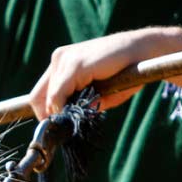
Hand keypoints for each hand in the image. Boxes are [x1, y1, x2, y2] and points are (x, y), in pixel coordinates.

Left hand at [29, 27, 181, 117]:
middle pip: (37, 97)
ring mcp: (65, 60)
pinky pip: (58, 94)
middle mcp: (59, 59)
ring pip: (47, 98)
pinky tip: (77, 112)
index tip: (57, 128)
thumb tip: (63, 121)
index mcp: (62, 63)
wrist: (145, 51)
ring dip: (60, 112)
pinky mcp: (75, 65)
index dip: (46, 114)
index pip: (41, 94)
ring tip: (76, 120)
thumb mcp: (97, 92)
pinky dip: (64, 108)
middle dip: (48, 117)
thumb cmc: (124, 72)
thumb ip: (79, 103)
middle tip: (63, 130)